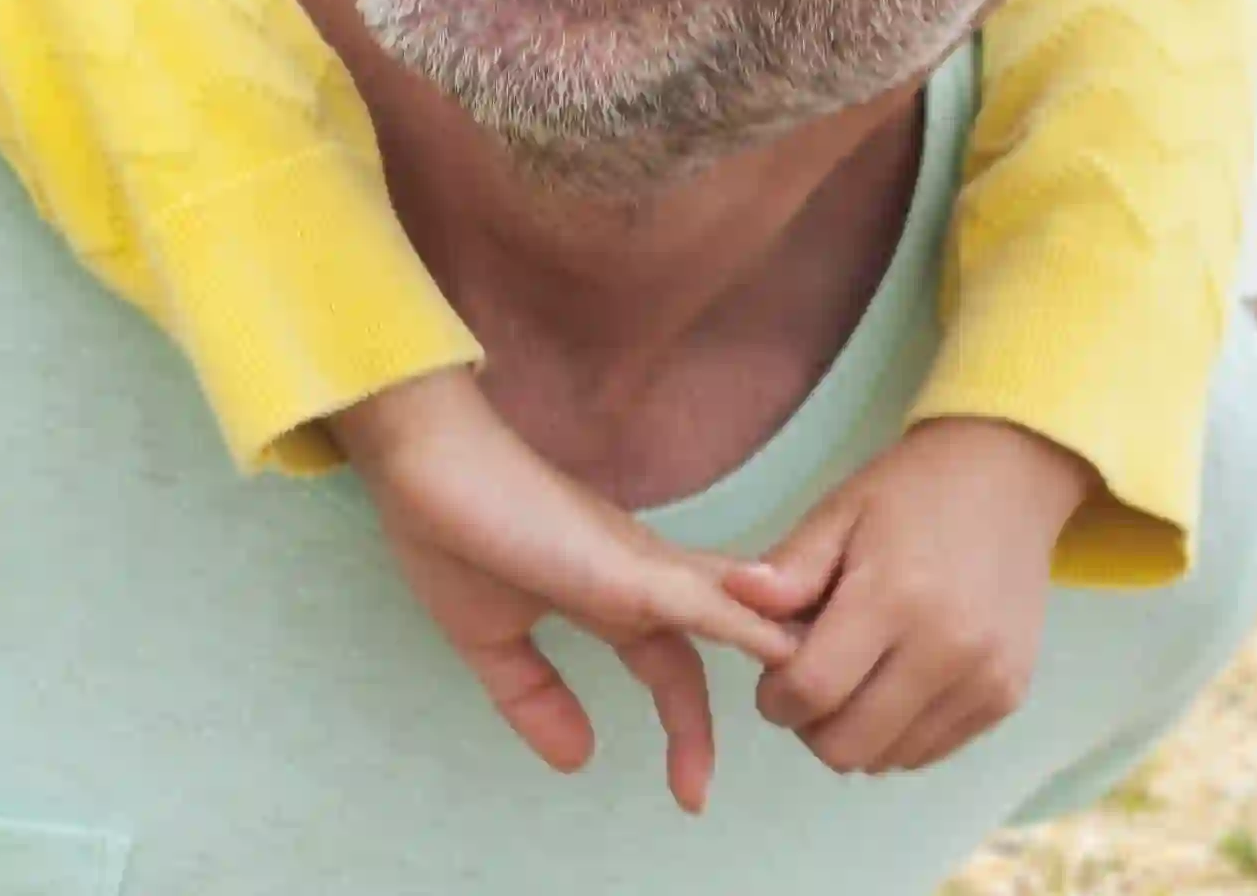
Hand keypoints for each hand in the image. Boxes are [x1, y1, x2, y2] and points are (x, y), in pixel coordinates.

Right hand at [324, 370, 800, 812]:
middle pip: (725, 643)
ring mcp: (644, 567)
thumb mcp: (493, 641)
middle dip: (760, 694)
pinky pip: (706, 600)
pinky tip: (787, 651)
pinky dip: (751, 626)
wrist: (422, 463)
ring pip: (739, 613)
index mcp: (612, 597)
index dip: (688, 730)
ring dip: (785, 652)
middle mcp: (644, 578)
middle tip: (793, 751)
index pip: (674, 671)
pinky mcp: (631, 563)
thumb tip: (578, 759)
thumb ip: (536, 697)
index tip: (692, 793)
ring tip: (834, 693)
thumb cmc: (451, 532)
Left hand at [726, 417, 1095, 774]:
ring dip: (856, 732)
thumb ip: (788, 567)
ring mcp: (984, 679)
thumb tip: (733, 600)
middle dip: (810, 724)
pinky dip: (898, 734)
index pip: (810, 693)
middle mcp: (948, 649)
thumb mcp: (840, 512)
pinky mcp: (1006, 697)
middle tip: (813, 679)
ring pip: (887, 759)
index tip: (775, 674)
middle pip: (846, 746)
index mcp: (896, 596)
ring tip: (859, 675)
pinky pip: (928, 752)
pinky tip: (897, 683)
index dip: (775, 697)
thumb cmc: (912, 493)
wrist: (1010, 480)